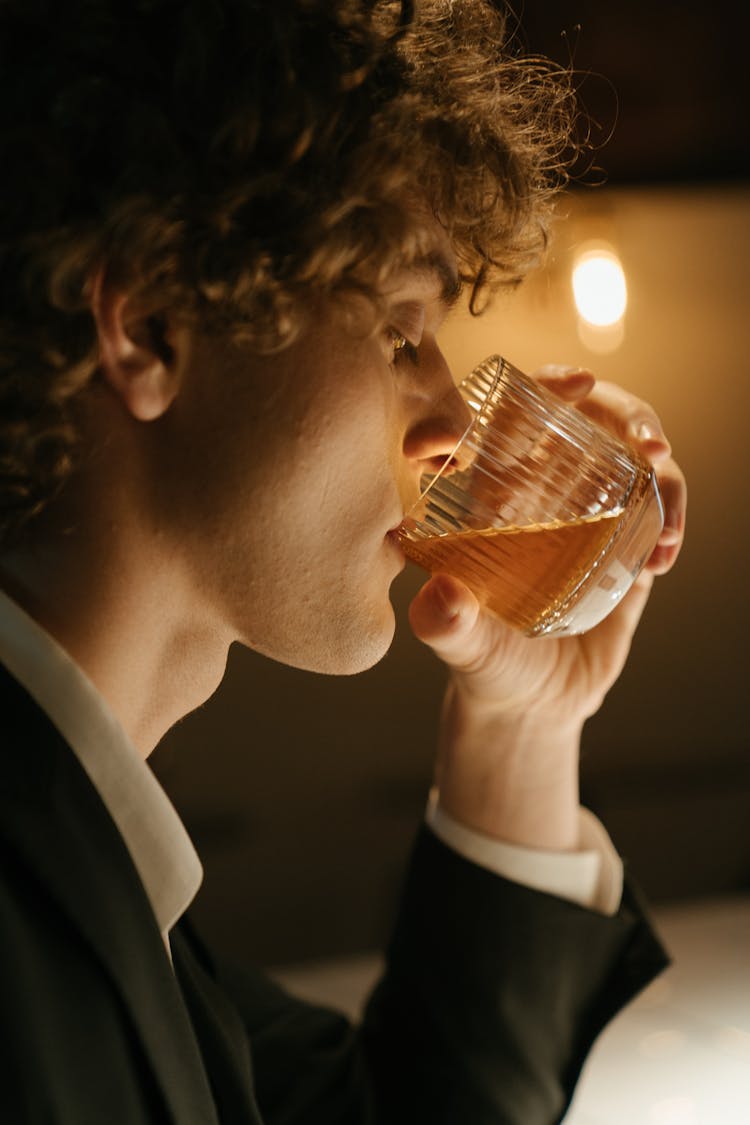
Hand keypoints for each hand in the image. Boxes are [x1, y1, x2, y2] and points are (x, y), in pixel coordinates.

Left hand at [409, 366, 686, 847]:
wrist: (537, 705)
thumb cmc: (486, 665)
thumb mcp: (463, 645)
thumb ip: (447, 625)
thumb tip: (439, 598)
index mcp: (496, 493)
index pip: (519, 414)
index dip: (548, 384)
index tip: (579, 381)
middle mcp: (546, 491)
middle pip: (594, 419)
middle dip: (629, 415)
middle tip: (649, 446)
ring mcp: (593, 513)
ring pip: (637, 460)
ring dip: (664, 475)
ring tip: (667, 521)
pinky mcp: (628, 542)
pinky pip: (660, 509)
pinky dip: (672, 522)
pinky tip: (662, 559)